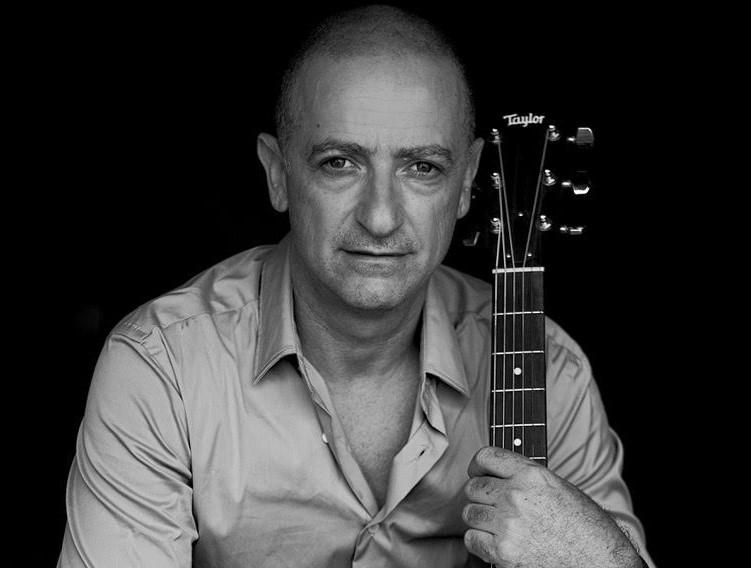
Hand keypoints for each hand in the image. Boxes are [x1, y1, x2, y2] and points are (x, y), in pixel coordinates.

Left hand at [463, 446, 641, 567]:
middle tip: (491, 505)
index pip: (487, 456)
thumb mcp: (560, 487)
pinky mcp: (503, 552)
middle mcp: (517, 495)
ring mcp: (508, 524)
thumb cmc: (588, 528)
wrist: (601, 563)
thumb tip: (499, 475)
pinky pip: (472, 539)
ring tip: (496, 525)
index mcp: (532, 474)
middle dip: (479, 496)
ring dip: (479, 520)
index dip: (477, 465)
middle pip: (473, 487)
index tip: (476, 472)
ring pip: (470, 513)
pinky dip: (479, 542)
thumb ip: (527, 477)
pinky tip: (493, 542)